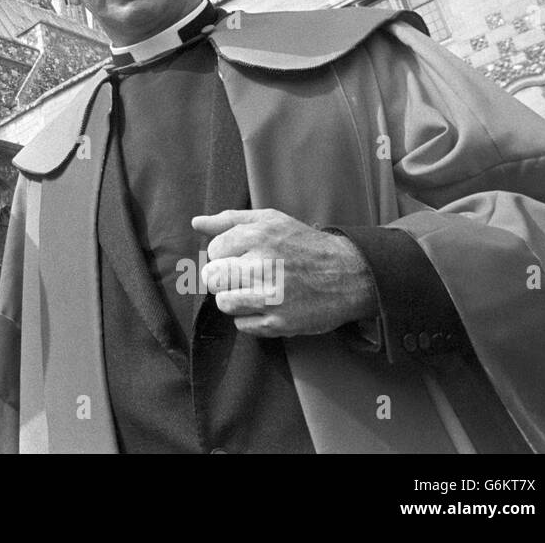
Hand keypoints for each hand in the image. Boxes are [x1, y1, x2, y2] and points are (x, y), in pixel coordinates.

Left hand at [190, 208, 376, 336]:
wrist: (348, 274)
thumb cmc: (304, 244)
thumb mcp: (270, 220)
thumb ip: (229, 220)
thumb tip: (196, 223)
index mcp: (257, 237)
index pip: (213, 251)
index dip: (225, 254)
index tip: (242, 256)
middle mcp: (262, 266)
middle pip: (212, 278)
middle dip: (223, 277)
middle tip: (244, 275)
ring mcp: (270, 297)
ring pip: (223, 303)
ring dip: (235, 298)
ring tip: (256, 290)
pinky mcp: (278, 323)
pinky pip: (242, 325)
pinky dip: (251, 318)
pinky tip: (268, 306)